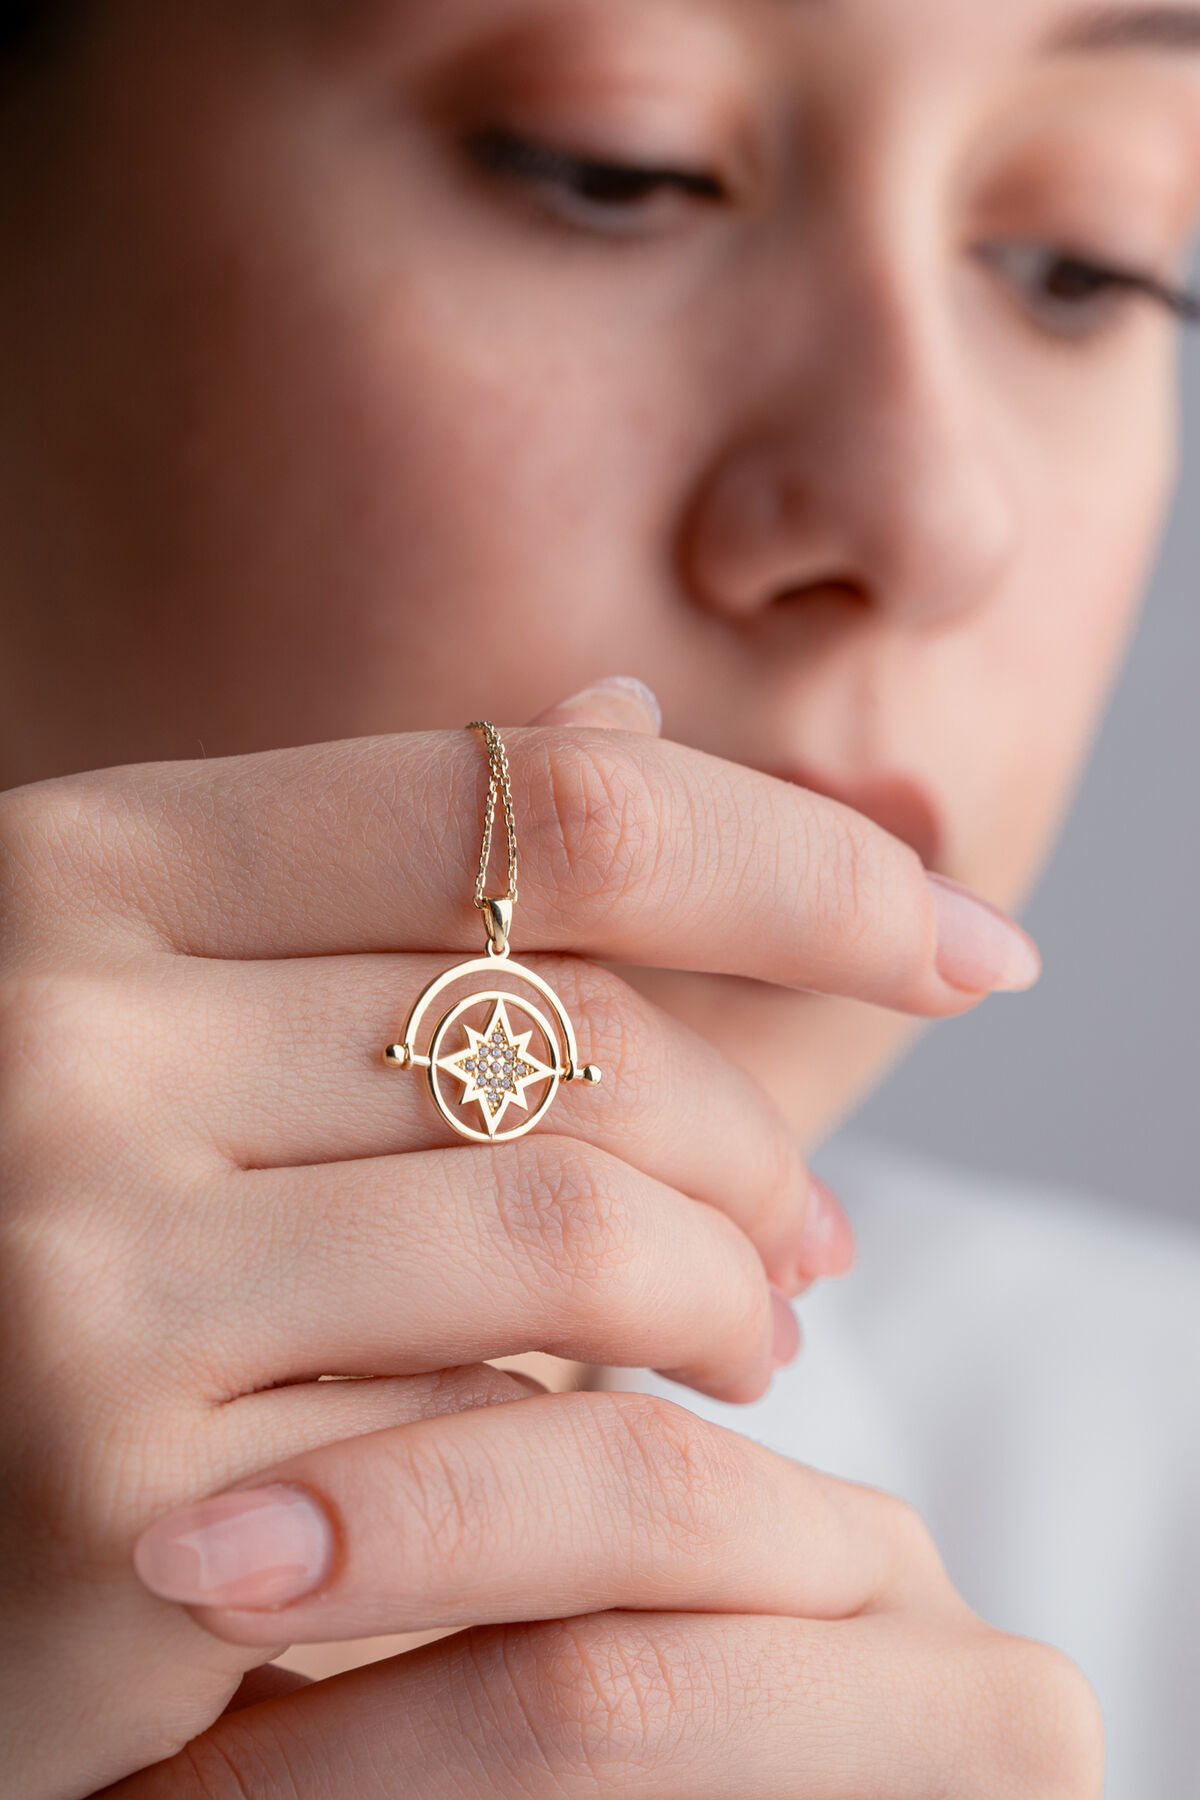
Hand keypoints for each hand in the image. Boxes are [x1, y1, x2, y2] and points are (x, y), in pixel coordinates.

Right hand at [0, 682, 1036, 1796]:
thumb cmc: (31, 1201)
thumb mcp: (164, 991)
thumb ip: (382, 872)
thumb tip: (624, 713)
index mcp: (82, 867)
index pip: (542, 804)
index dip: (799, 861)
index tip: (961, 935)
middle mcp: (58, 1039)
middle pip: (580, 1030)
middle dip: (762, 1138)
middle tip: (815, 1228)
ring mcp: (73, 1275)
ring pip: (571, 1232)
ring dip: (720, 1290)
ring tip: (748, 1330)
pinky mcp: (115, 1513)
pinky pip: (487, 1443)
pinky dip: (601, 1431)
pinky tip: (615, 1432)